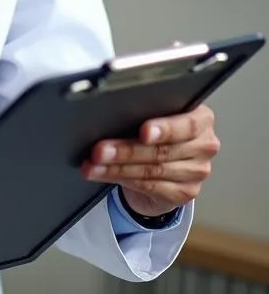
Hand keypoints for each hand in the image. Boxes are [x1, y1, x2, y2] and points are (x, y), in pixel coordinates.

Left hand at [82, 104, 219, 216]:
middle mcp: (203, 146)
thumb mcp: (155, 111)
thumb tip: (111, 104)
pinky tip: (102, 173)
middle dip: (125, 150)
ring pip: (151, 171)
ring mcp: (196, 172)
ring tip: (94, 163)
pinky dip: (120, 178)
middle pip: (162, 151)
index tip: (143, 131)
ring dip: (117, 167)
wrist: (167, 160)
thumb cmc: (157, 127)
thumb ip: (145, 107)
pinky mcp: (184, 192)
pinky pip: (148, 186)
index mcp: (201, 119)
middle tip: (100, 150)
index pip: (186, 125)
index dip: (164, 129)